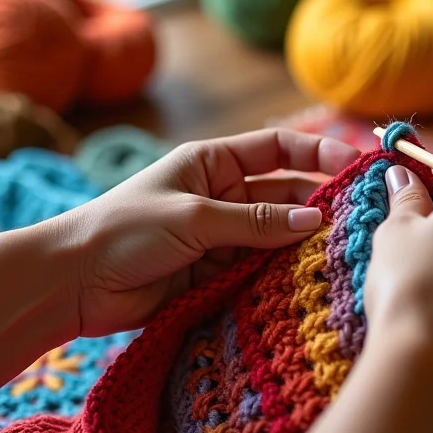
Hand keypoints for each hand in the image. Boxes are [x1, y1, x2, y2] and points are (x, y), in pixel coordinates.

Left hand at [61, 129, 359, 336]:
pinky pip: (259, 267)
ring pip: (275, 235)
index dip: (317, 153)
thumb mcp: (195, 217)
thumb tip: (315, 220)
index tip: (355, 163)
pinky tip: (307, 278)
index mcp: (213, 163)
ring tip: (338, 250)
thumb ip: (256, 222)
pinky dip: (280, 272)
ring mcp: (222, 235)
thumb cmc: (125, 229)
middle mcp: (222, 195)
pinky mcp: (217, 270)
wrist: (76, 283)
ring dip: (301, 243)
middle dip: (316, 204)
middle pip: (283, 195)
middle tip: (356, 216)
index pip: (277, 149)